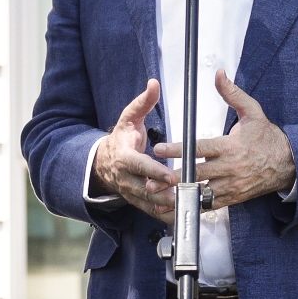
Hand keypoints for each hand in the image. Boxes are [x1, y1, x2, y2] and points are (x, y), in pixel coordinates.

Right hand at [92, 80, 177, 221]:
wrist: (104, 163)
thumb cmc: (121, 139)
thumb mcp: (129, 118)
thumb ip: (143, 102)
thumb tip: (153, 84)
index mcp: (124, 158)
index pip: (140, 167)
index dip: (155, 172)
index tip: (170, 176)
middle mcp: (127, 179)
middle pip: (147, 190)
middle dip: (167, 194)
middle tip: (188, 195)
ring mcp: (132, 194)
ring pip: (152, 204)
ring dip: (171, 207)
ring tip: (192, 205)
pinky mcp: (139, 202)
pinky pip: (154, 212)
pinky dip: (170, 214)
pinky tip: (186, 213)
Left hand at [155, 73, 294, 208]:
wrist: (288, 163)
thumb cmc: (267, 137)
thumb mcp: (252, 111)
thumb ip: (232, 94)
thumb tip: (219, 74)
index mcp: (231, 146)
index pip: (199, 148)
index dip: (178, 149)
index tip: (160, 149)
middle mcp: (230, 167)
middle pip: (196, 173)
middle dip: (173, 176)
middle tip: (152, 178)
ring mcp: (232, 185)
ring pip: (201, 192)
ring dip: (181, 194)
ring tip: (160, 196)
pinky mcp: (234, 197)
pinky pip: (211, 204)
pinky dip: (195, 205)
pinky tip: (179, 205)